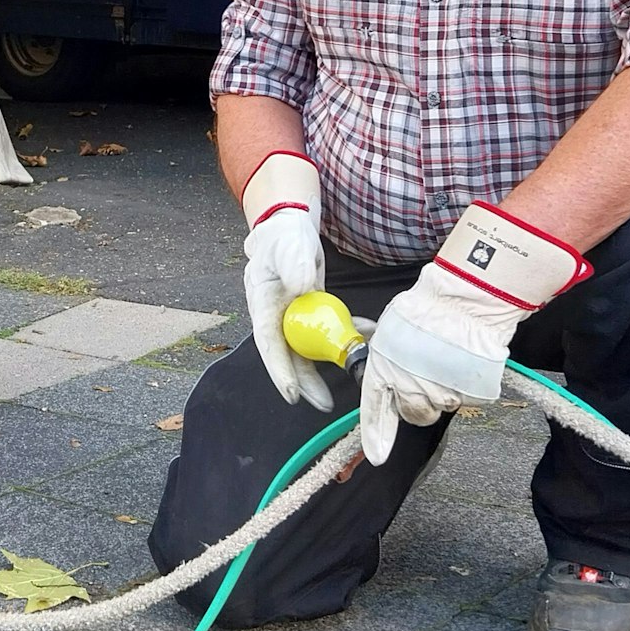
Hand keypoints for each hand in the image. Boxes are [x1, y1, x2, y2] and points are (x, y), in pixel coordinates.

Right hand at [240, 152, 330, 409]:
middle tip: (324, 403)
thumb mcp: (289, 246)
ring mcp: (293, 315)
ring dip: (328, 363)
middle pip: (289, 354)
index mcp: (263, 304)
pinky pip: (326, 330)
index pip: (269, 343)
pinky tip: (366, 333)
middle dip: (305, 382)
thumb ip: (295, 265)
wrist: (290, 227)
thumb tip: (303, 288)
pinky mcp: (310, 311)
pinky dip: (346, 333)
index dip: (280, 371)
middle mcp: (276, 316)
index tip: (292, 394)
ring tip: (353, 376)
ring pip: (308, 348)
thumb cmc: (284, 236)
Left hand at [360, 202, 590, 463]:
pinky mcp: (470, 394)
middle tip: (428, 375)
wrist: (463, 300)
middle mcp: (409, 388)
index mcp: (383, 371)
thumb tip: (383, 370)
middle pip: (416, 414)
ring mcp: (441, 393)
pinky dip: (467, 383)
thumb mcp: (390, 330)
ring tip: (448, 358)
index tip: (377, 456)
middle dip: (420, 401)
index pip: (375, 411)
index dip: (376, 436)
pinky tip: (464, 360)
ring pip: (443, 404)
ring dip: (446, 388)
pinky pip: (467, 396)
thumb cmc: (425, 308)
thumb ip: (385, 358)